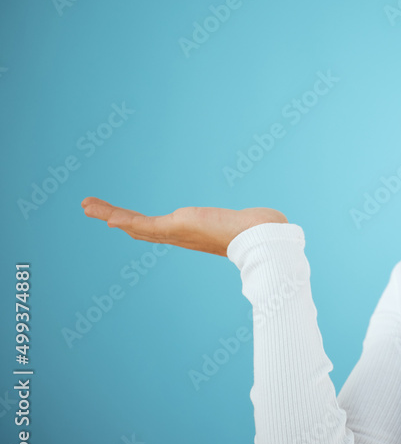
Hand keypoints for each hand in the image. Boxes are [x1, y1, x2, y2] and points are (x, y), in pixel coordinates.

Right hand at [81, 196, 288, 256]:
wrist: (262, 237)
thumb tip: (272, 221)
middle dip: (115, 219)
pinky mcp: (176, 227)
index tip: (122, 221)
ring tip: (86, 206)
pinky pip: (141, 223)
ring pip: (134, 225)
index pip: (159, 229)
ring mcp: (176, 233)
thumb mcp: (247, 223)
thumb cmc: (261, 231)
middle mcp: (180, 236)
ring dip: (108, 215)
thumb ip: (250, 222)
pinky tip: (103, 214)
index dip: (138, 225)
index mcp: (192, 233)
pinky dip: (119, 217)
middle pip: (140, 229)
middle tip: (92, 210)